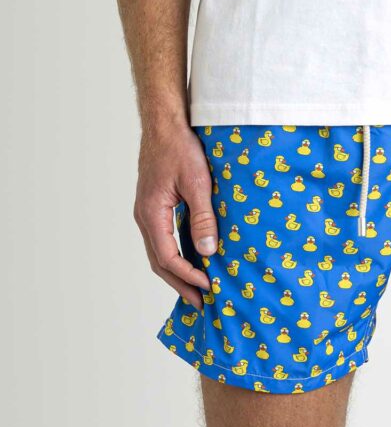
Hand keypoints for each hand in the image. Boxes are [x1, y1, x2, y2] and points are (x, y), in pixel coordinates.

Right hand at [134, 120, 217, 310]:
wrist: (165, 123)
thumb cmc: (180, 147)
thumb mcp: (198, 182)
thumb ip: (202, 217)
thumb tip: (207, 251)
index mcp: (151, 214)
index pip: (167, 258)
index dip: (187, 276)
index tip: (208, 287)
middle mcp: (144, 217)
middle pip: (159, 262)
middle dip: (180, 284)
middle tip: (201, 303)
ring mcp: (147, 211)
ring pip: (160, 251)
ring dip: (177, 272)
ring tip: (197, 287)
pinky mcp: (154, 205)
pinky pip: (163, 237)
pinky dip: (176, 254)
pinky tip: (191, 257)